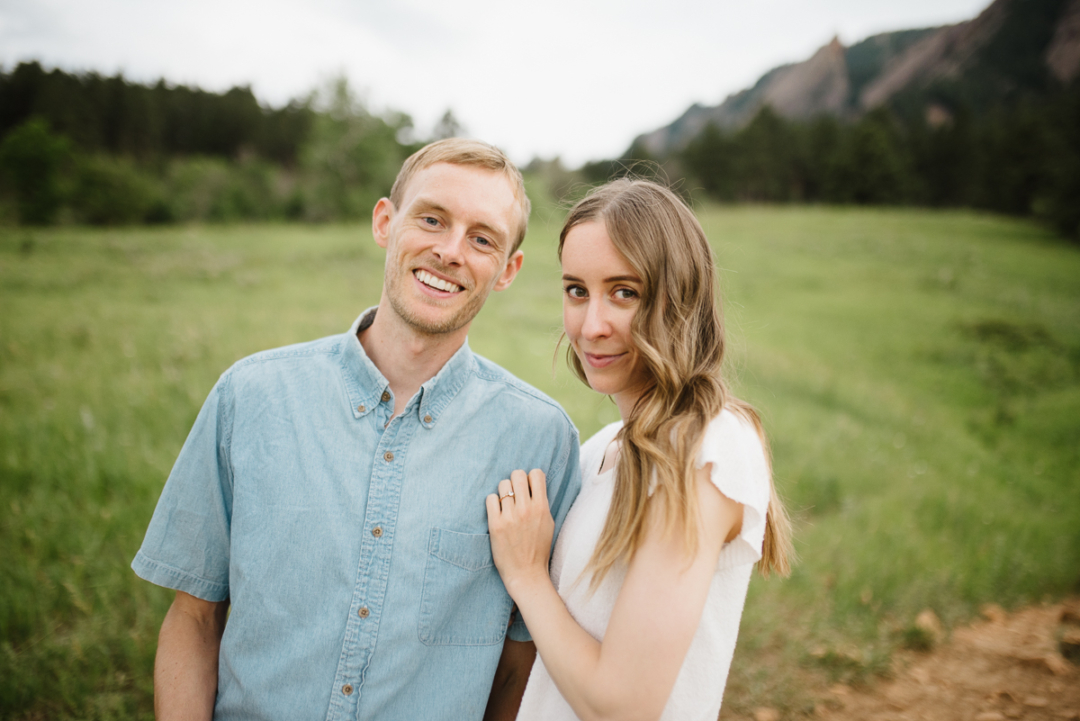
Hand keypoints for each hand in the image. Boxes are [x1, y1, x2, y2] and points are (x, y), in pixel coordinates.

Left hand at [486, 469, 553, 598]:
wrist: (526, 573)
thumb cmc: (538, 549)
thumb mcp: (548, 523)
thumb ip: (541, 503)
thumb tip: (534, 484)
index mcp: (541, 508)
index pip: (536, 474)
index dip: (531, 478)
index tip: (528, 487)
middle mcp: (526, 509)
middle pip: (517, 474)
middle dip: (516, 481)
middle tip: (515, 494)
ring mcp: (510, 516)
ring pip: (503, 484)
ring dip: (504, 492)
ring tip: (506, 505)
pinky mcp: (495, 524)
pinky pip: (491, 498)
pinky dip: (493, 502)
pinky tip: (497, 512)